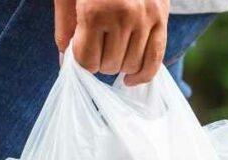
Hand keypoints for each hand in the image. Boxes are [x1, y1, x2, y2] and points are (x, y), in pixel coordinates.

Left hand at [54, 0, 168, 85]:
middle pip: (109, 65)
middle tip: (96, 47)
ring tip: (112, 51)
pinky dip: (142, 75)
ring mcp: (146, 18)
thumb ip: (66, 28)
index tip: (80, 50)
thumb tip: (65, 63)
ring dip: (118, 65)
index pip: (87, 60)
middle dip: (99, 61)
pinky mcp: (162, 18)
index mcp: (96, 11)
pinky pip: (155, 59)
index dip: (81, 60)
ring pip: (131, 65)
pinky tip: (130, 79)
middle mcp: (124, 17)